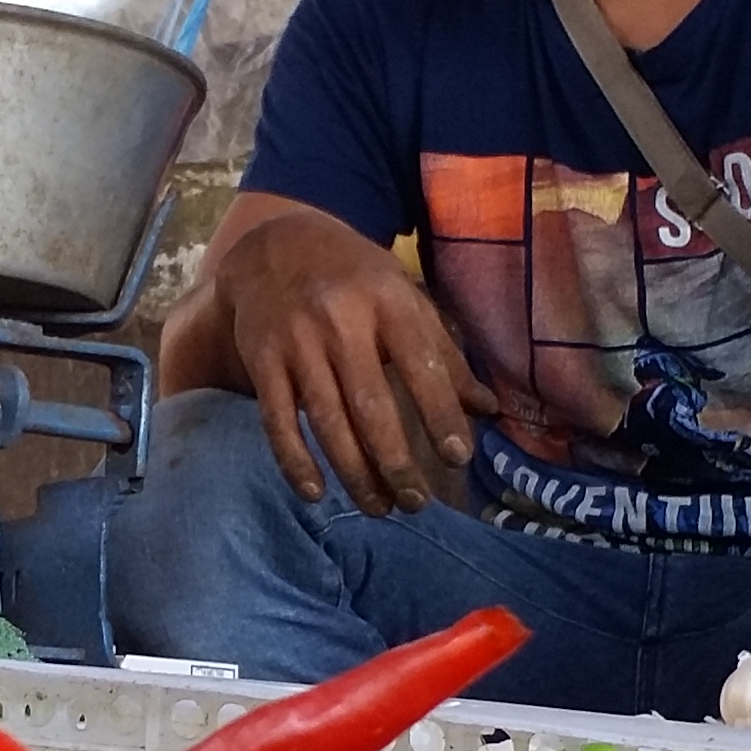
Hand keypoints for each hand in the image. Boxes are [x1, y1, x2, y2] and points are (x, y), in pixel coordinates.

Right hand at [208, 199, 493, 515]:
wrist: (275, 243)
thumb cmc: (355, 277)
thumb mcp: (404, 297)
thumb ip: (444, 353)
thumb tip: (488, 410)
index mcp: (388, 301)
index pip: (422, 365)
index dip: (441, 414)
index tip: (458, 456)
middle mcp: (341, 321)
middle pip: (371, 405)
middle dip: (396, 461)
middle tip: (417, 502)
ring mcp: (297, 342)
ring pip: (327, 420)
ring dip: (354, 473)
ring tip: (379, 507)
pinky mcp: (262, 360)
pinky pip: (277, 420)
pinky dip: (294, 461)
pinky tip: (316, 492)